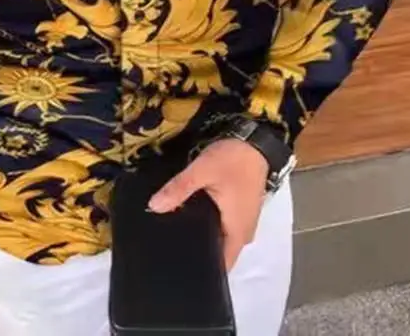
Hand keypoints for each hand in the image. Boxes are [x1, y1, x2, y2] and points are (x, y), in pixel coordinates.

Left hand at [148, 138, 268, 270]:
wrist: (256, 141)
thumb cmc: (233, 160)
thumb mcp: (202, 171)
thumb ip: (178, 189)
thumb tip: (153, 207)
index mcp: (237, 233)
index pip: (219, 266)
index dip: (198, 268)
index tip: (173, 265)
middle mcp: (242, 234)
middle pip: (217, 253)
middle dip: (193, 250)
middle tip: (164, 245)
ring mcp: (242, 222)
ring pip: (218, 238)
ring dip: (200, 235)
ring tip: (170, 231)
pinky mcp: (239, 211)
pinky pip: (221, 226)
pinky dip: (206, 224)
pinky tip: (187, 216)